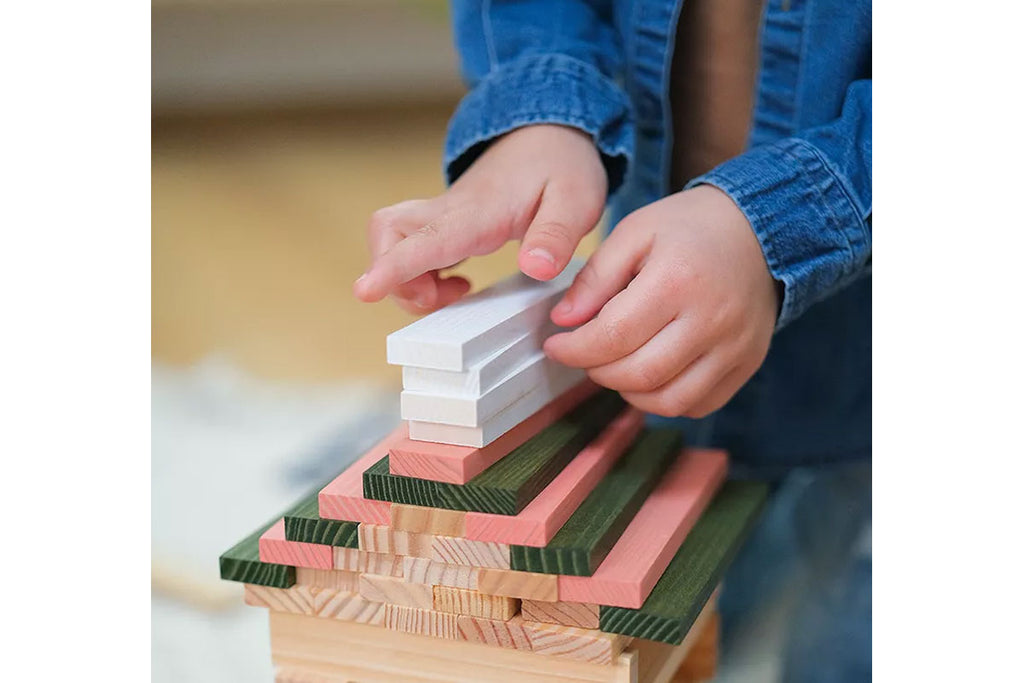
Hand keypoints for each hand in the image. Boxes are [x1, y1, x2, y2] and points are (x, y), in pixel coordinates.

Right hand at [353, 124, 606, 313]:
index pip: (425, 238)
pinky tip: (456, 284)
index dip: (393, 267)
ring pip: (390, 242)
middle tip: (443, 299)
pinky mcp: (442, 223)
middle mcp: (449, 211)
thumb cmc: (561, 165)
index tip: (364, 291)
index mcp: (479, 210)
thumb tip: (535, 269)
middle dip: (396, 278)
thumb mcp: (577, 199)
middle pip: (387, 235)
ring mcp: (441, 215)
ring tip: (457, 293)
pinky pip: (407, 248)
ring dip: (407, 281)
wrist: (548, 132)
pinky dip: (417, 276)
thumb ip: (556, 235)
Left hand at [544, 185, 778, 417]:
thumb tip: (564, 321)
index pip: (613, 336)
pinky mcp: (747, 364)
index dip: (574, 349)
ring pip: (668, 401)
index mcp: (677, 280)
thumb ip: (595, 277)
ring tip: (616, 365)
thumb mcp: (634, 233)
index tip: (556, 345)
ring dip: (628, 391)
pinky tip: (650, 375)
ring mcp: (735, 348)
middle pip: (639, 374)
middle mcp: (711, 320)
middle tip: (585, 354)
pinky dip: (664, 400)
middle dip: (597, 371)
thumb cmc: (689, 229)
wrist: (759, 231)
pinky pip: (698, 404)